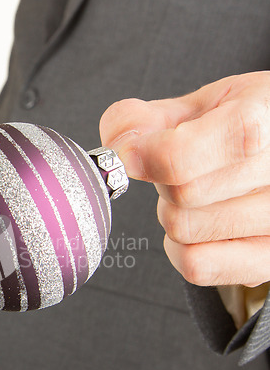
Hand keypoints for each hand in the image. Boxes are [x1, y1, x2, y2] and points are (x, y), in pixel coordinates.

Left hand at [99, 71, 269, 286]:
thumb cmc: (245, 124)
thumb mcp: (202, 104)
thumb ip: (148, 119)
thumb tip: (115, 146)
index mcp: (262, 121)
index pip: (184, 156)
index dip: (144, 156)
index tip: (126, 153)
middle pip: (179, 195)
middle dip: (165, 181)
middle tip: (185, 167)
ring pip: (183, 231)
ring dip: (175, 213)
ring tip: (205, 192)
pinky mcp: (269, 260)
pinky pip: (196, 265)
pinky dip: (183, 247)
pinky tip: (203, 224)